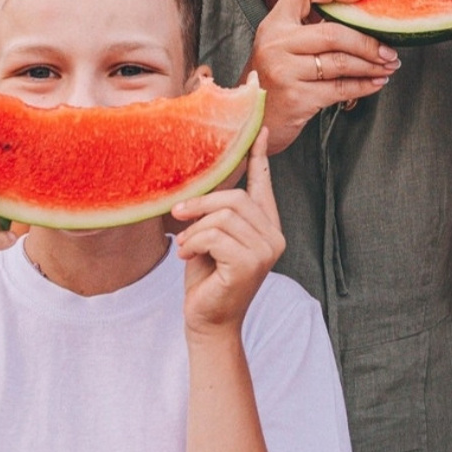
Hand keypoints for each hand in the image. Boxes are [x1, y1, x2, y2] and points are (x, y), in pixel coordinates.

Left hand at [173, 130, 284, 342]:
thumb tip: (202, 180)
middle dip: (201, 203)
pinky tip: (187, 257)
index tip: (261, 130)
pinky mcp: (250, 264)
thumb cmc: (206, 280)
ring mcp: (266, 251)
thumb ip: (215, 214)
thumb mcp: (210, 239)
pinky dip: (193, 243)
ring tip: (184, 248)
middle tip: (177, 216)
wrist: (207, 321)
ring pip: (222, 216)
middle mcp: (273, 237)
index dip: (260, 156)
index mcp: (266, 227)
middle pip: (235, 198)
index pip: (263, 185)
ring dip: (193, 231)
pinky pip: (215, 235)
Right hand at [250, 0, 399, 151]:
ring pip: (341, 62)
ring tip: (389, 65)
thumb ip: (308, 31)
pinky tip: (377, 83)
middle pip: (333, 33)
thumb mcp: (281, 48)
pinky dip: (364, 86)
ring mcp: (285, 71)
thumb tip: (359, 19)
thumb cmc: (273, 82)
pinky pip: (340, 89)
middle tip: (390, 50)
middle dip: (368, 42)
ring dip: (371, 65)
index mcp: (273, 25)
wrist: (252, 122)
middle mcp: (276, 44)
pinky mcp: (297, 98)